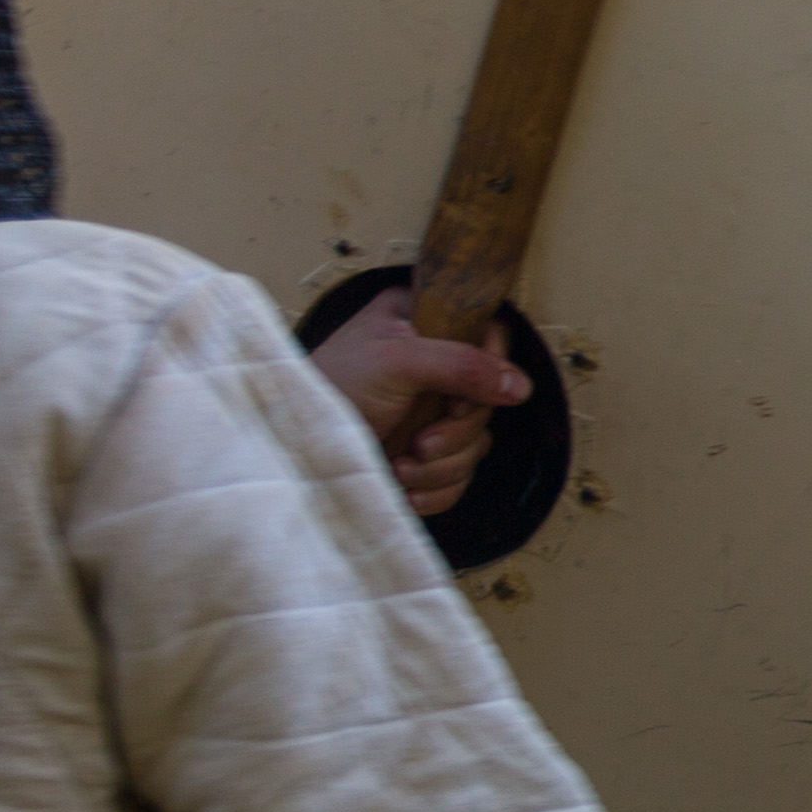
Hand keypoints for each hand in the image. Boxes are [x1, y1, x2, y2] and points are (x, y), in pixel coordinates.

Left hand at [307, 310, 523, 521]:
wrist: (291, 448)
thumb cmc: (329, 389)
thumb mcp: (396, 361)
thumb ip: (461, 365)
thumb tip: (520, 386)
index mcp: (424, 323)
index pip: (490, 338)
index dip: (486, 373)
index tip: (453, 400)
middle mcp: (433, 365)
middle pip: (489, 400)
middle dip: (455, 432)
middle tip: (420, 441)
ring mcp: (430, 411)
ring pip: (477, 443)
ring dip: (442, 465)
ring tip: (401, 465)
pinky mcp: (424, 453)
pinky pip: (460, 476)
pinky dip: (436, 488)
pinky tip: (403, 484)